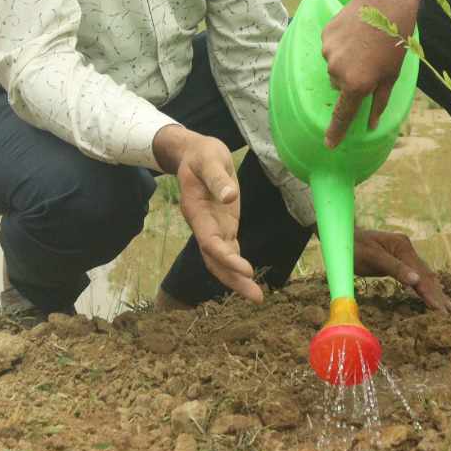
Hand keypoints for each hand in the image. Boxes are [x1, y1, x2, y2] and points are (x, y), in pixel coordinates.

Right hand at [154, 125, 261, 303]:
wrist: (194, 153)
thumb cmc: (202, 154)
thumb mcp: (209, 159)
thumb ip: (218, 178)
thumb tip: (230, 197)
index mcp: (196, 211)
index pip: (210, 241)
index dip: (226, 258)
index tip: (244, 268)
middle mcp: (203, 225)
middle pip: (214, 259)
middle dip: (233, 279)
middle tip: (256, 296)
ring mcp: (212, 227)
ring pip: (221, 259)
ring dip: (236, 278)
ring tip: (256, 296)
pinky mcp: (223, 225)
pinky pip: (229, 250)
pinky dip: (237, 266)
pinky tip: (249, 278)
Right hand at [321, 0, 423, 147]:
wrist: (384, 3)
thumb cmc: (393, 42)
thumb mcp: (392, 75)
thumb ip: (379, 101)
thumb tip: (371, 124)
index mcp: (357, 85)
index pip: (343, 114)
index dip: (336, 131)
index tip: (329, 143)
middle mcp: (338, 71)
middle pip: (339, 85)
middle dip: (351, 79)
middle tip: (369, 62)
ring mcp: (329, 52)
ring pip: (334, 65)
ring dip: (346, 60)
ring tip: (364, 44)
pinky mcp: (325, 36)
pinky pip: (330, 48)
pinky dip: (341, 45)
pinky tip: (356, 33)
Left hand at [354, 228, 450, 311]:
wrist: (342, 236)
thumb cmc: (353, 247)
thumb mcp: (372, 257)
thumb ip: (394, 268)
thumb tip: (416, 281)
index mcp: (402, 246)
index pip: (420, 274)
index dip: (430, 292)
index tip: (440, 308)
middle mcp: (406, 248)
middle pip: (425, 274)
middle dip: (436, 293)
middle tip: (448, 311)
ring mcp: (403, 253)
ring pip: (422, 274)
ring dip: (434, 290)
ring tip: (446, 306)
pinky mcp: (398, 259)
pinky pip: (414, 274)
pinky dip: (424, 285)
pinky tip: (432, 293)